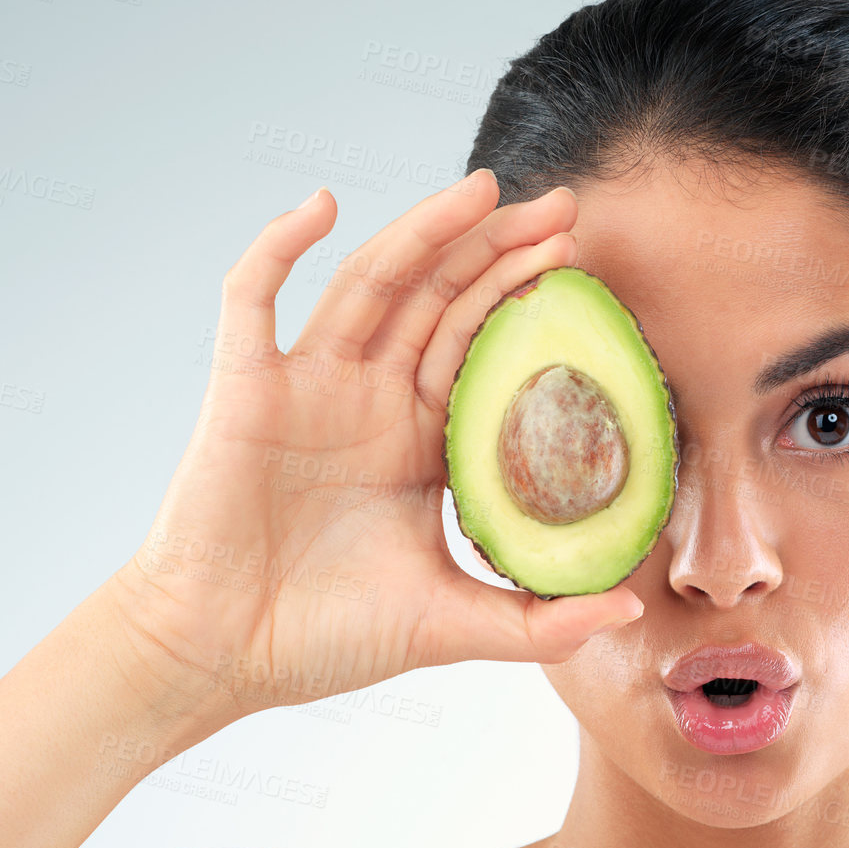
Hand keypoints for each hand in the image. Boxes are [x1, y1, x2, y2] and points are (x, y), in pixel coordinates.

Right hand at [108, 173, 643, 728]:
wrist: (218, 658)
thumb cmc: (324, 638)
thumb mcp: (450, 625)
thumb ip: (538, 620)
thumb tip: (629, 606)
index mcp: (418, 438)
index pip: (481, 344)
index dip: (525, 296)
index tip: (581, 259)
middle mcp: (369, 398)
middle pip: (440, 298)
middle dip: (498, 248)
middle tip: (564, 206)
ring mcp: (307, 386)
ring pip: (371, 283)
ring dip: (422, 232)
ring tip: (482, 189)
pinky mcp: (245, 390)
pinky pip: (253, 298)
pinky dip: (278, 247)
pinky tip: (322, 204)